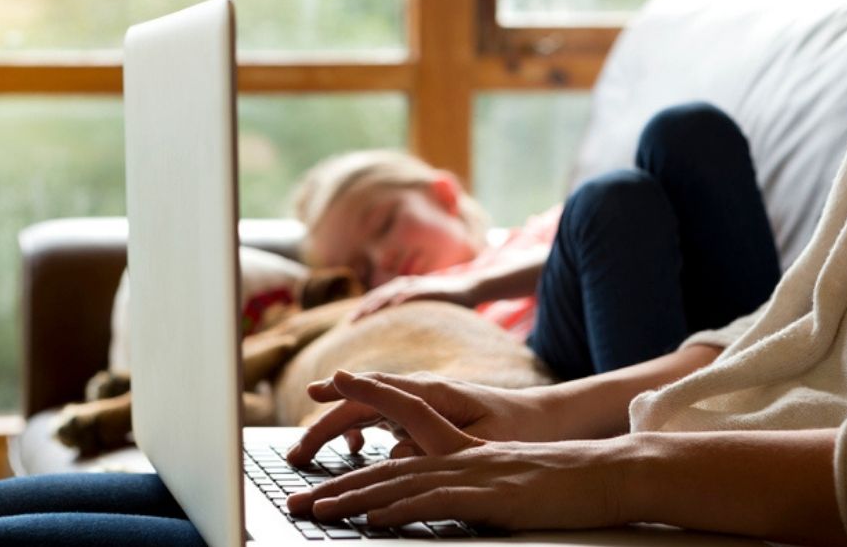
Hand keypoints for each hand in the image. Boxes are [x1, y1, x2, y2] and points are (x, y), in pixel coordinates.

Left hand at [285, 371, 627, 529]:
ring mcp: (472, 472)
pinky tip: (370, 519)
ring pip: (399, 482)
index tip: (320, 405)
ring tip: (318, 510)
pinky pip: (433, 502)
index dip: (360, 409)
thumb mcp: (503, 477)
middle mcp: (458, 453)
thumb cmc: (558, 480)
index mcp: (460, 445)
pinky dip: (397, 510)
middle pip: (385, 465)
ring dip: (353, 498)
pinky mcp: (489, 495)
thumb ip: (464, 480)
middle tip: (295, 498)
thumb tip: (430, 493)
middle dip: (336, 484)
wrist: (605, 473)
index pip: (399, 421)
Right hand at [285, 371, 551, 466]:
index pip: (380, 390)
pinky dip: (362, 430)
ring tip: (309, 455)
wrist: (550, 418)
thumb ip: (441, 449)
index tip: (314, 392)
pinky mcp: (427, 416)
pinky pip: (383, 419)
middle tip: (296, 454)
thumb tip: (394, 455)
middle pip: (363, 403)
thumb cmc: (523, 429)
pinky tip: (357, 449)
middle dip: (325, 424)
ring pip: (368, 410)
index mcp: (436, 394)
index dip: (345, 392)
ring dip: (337, 428)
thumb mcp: (488, 445)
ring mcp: (423, 403)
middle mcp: (423, 393)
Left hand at [350, 274, 478, 320]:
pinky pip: (415, 292)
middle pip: (379, 296)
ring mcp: (418, 285)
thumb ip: (409, 321)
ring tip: (366, 314)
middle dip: (364, 308)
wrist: (470, 288)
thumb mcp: (423, 312)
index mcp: (401, 291)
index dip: (362, 310)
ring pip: (393, 292)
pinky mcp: (431, 288)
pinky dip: (404, 297)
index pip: (376, 300)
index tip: (349, 323)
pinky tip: (395, 305)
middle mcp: (406, 285)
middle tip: (350, 322)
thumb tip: (397, 342)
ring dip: (378, 302)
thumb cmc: (446, 304)